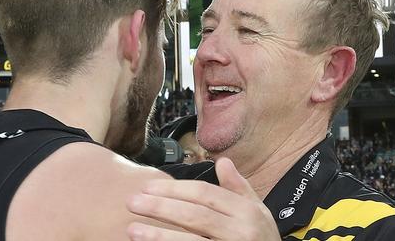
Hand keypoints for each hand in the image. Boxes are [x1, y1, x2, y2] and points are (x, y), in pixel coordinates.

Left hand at [126, 158, 280, 240]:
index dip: (174, 189)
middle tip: (132, 202)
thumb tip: (223, 161)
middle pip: (195, 216)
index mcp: (247, 212)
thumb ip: (239, 188)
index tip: (148, 186)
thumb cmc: (262, 239)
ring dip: (160, 236)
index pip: (205, 194)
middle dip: (161, 208)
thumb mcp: (259, 212)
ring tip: (132, 230)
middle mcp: (241, 232)